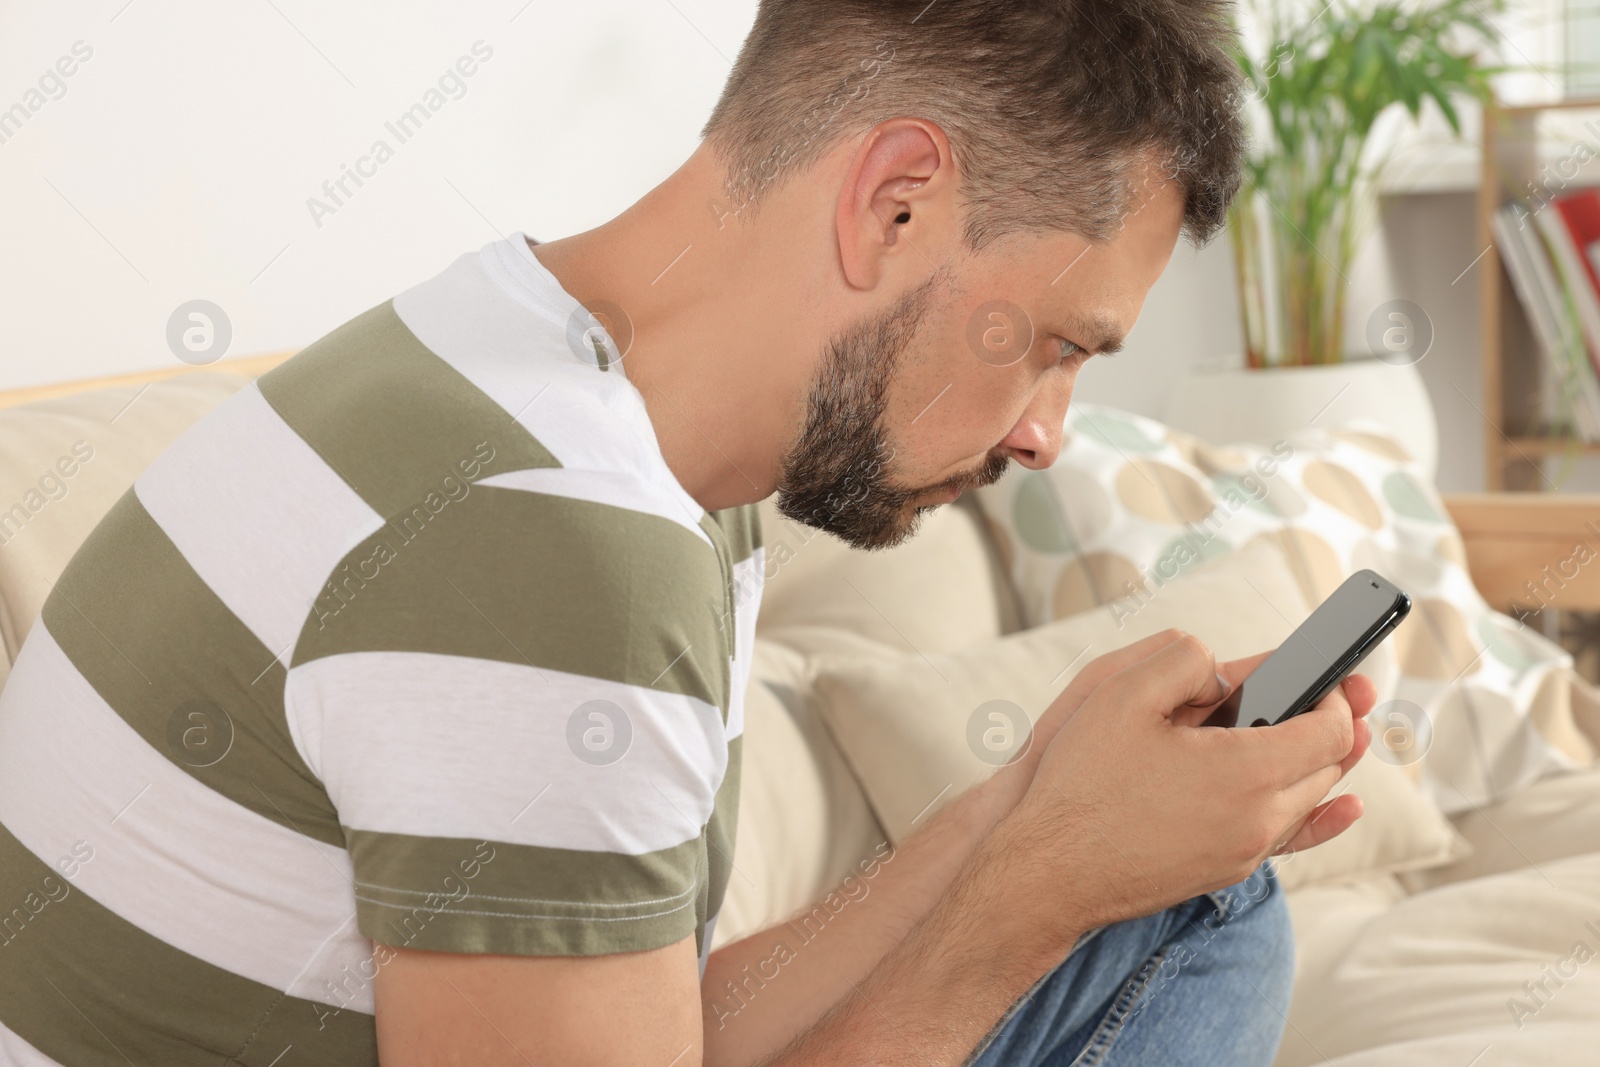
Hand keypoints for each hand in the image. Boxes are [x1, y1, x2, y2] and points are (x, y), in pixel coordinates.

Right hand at [1012, 631, 1367, 931]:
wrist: (1051, 870)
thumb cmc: (1080, 783)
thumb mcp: (1121, 693)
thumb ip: (1183, 659)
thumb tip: (1223, 671)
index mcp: (1246, 771)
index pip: (1331, 731)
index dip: (1335, 697)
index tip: (1325, 678)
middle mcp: (1259, 820)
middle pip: (1328, 767)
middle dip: (1331, 727)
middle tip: (1319, 697)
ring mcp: (1245, 853)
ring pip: (1308, 802)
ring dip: (1315, 764)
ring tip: (1308, 732)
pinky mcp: (1226, 872)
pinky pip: (1287, 837)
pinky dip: (1312, 812)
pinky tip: (1334, 807)